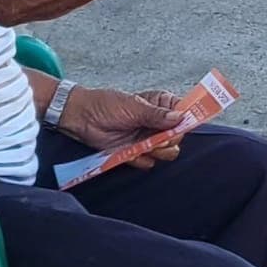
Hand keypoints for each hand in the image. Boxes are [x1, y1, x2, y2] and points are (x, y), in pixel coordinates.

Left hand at [59, 86, 187, 168]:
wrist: (82, 118)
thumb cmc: (106, 104)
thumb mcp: (133, 106)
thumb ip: (157, 115)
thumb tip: (180, 118)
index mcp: (160, 105)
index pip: (184, 114)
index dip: (184, 122)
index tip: (178, 128)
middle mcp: (157, 122)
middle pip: (178, 137)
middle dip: (169, 141)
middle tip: (157, 140)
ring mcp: (147, 138)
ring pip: (167, 152)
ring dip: (157, 152)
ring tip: (143, 147)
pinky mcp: (136, 152)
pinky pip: (149, 162)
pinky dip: (141, 160)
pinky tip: (131, 153)